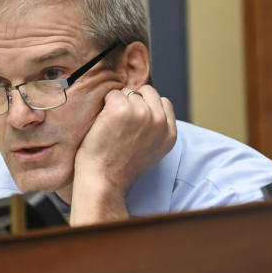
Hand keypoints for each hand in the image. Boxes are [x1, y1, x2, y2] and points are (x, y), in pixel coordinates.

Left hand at [70, 85, 176, 223]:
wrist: (103, 180)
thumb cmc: (120, 169)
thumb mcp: (151, 151)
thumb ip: (156, 130)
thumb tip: (149, 109)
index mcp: (169, 133)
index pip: (163, 102)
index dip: (146, 106)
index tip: (133, 119)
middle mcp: (159, 120)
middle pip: (146, 92)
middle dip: (132, 100)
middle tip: (119, 121)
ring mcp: (141, 113)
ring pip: (128, 92)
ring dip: (117, 103)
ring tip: (110, 125)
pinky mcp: (120, 109)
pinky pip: (112, 94)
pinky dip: (104, 104)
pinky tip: (102, 123)